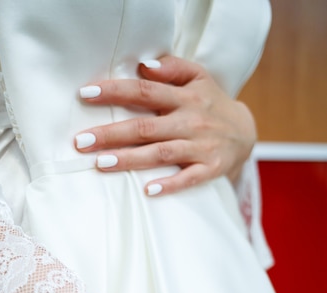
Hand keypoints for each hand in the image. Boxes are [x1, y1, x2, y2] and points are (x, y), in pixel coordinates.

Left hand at [75, 55, 256, 194]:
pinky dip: (170, 184)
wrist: (246, 134)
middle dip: (111, 133)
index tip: (85, 95)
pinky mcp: (210, 168)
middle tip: (81, 141)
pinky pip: (188, 178)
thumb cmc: (212, 104)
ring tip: (101, 163)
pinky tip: (148, 190)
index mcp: (184, 97)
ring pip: (161, 153)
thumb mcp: (199, 77)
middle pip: (145, 127)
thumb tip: (143, 66)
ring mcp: (200, 146)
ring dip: (130, 160)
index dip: (114, 92)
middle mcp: (191, 121)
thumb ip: (172, 68)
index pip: (144, 91)